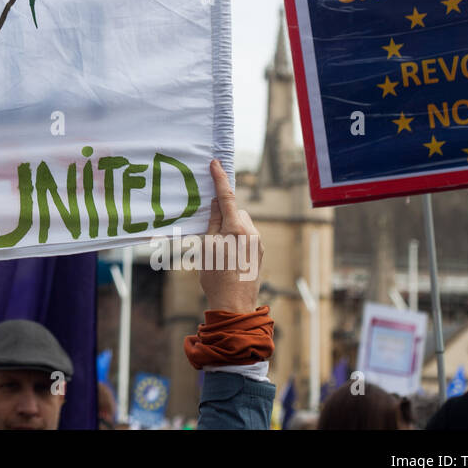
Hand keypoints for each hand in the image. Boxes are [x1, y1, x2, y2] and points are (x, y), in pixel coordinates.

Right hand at [198, 159, 262, 313]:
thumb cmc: (216, 277)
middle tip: (211, 233)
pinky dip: (237, 238)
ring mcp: (258, 243)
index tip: (216, 163)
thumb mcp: (207, 246)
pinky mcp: (260, 252)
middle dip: (224, 215)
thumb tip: (216, 203)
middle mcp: (251, 232)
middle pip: (235, 211)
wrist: (234, 304)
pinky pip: (247, 235)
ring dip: (231, 228)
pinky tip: (228, 256)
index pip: (226, 197)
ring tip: (219, 250)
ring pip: (242, 223)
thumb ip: (213, 222)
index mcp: (236, 229)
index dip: (220, 179)